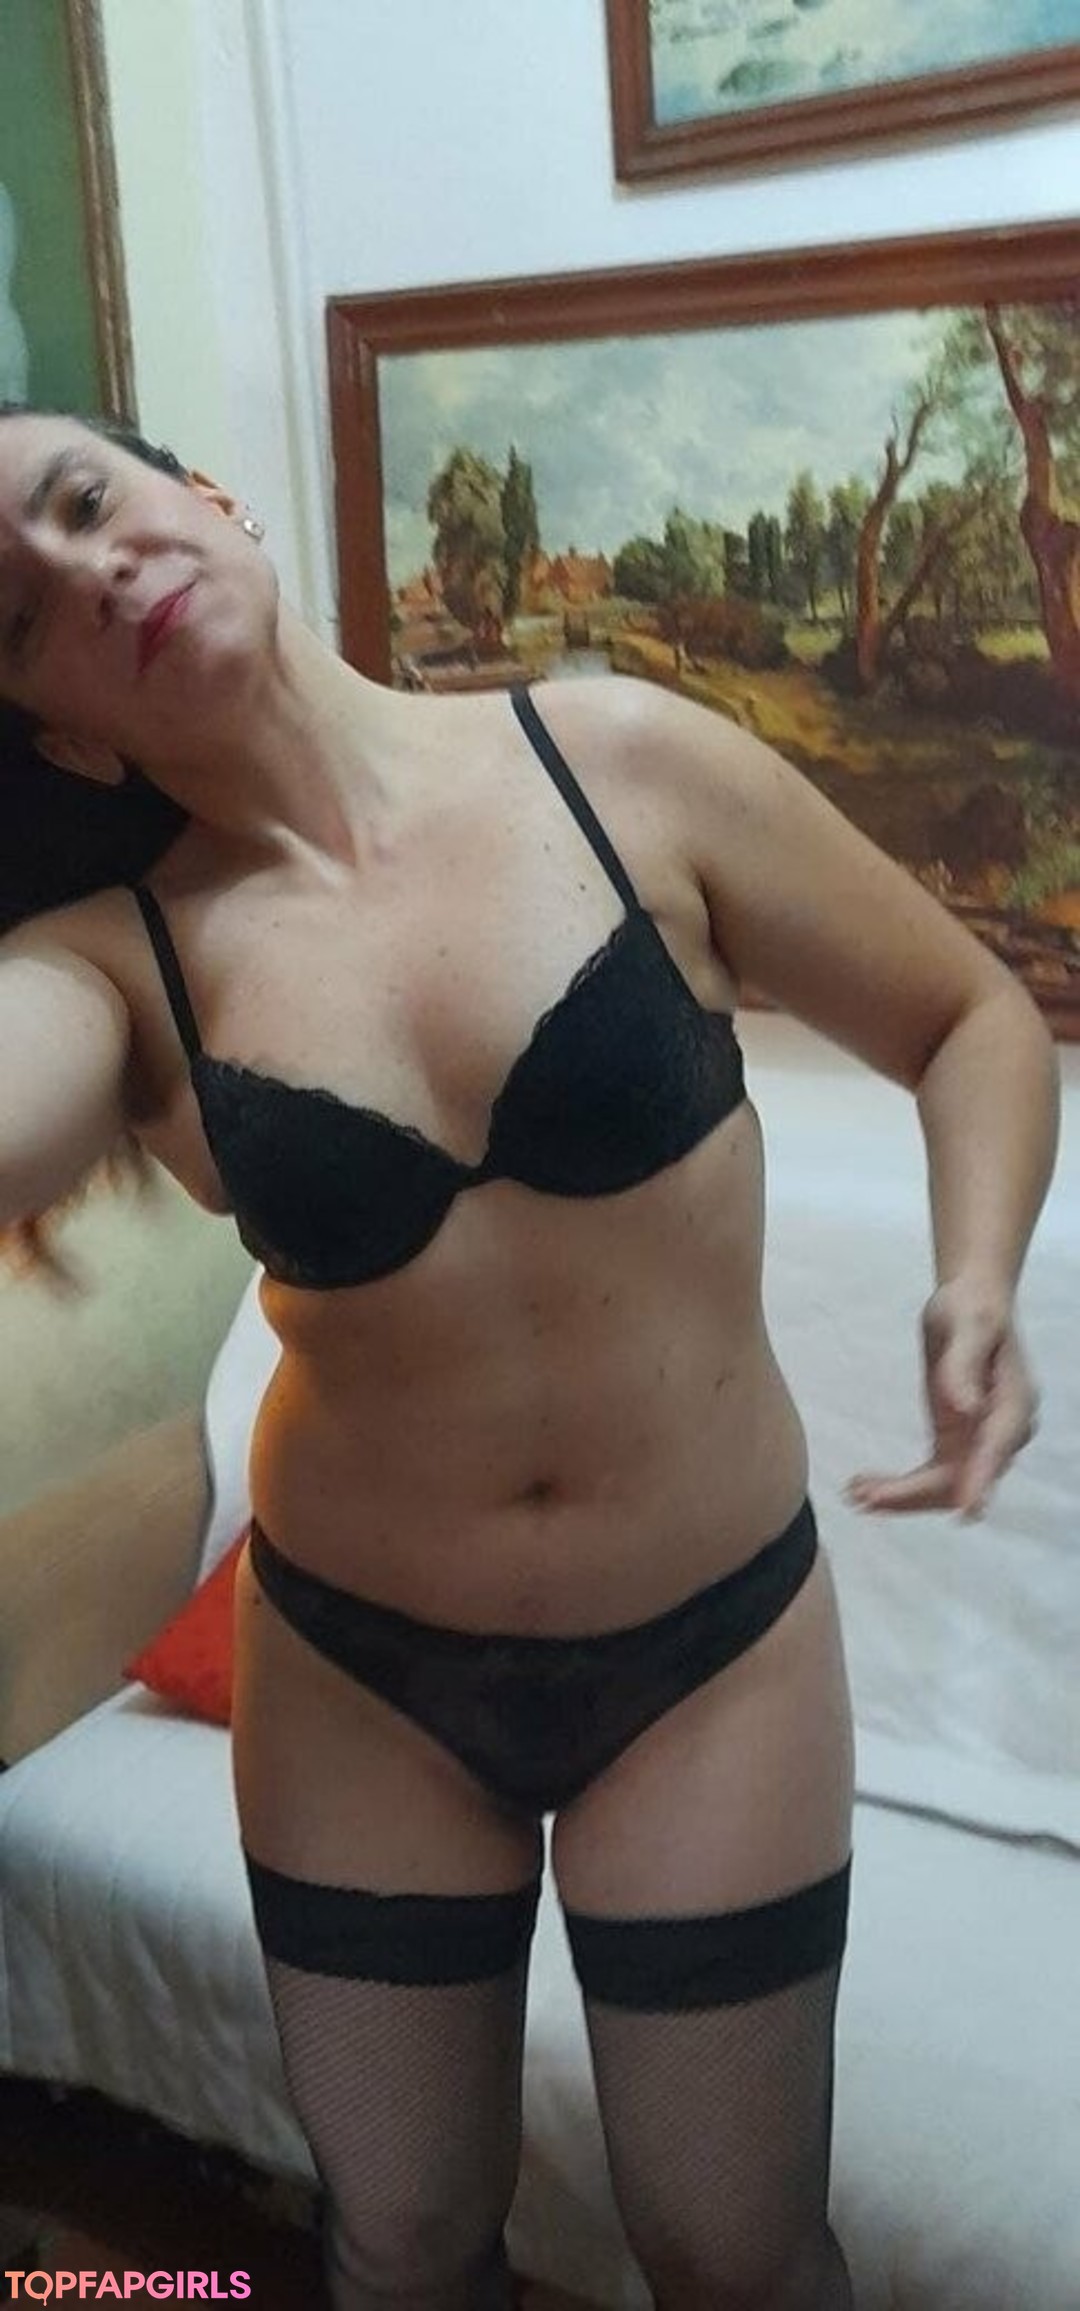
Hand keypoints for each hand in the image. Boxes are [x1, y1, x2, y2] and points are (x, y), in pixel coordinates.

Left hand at [844, 1281, 1039, 1521]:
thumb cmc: (972, 1307)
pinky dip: (900, 1487)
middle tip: (865, 1496)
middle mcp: (1001, 1432)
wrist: (970, 1301)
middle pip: (965, 1479)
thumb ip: (965, 1365)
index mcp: (1013, 1404)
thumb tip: (968, 1409)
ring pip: (944, 1487)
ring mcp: (977, 1441)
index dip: (980, 1480)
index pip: (996, 1449)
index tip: (963, 1511)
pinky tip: (866, 1485)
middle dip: (917, 1495)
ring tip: (856, 1493)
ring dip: (902, 1498)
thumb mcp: (968, 1325)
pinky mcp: (956, 1441)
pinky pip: (931, 1476)